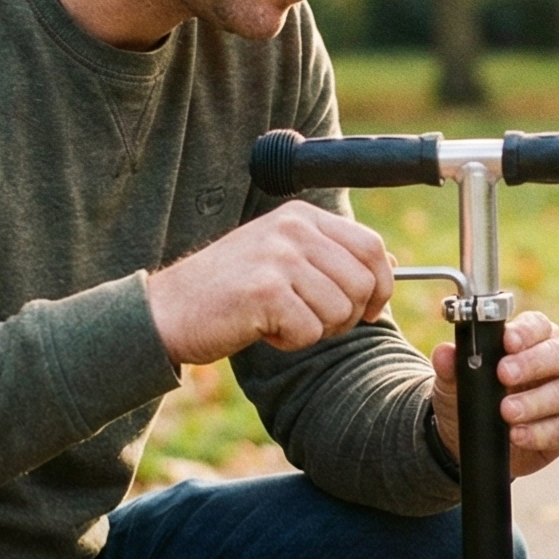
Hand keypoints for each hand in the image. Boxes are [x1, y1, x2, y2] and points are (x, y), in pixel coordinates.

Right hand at [147, 202, 392, 364]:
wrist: (168, 310)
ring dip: (315, 330)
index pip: (370, 246)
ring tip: (279, 321)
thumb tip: (390, 264)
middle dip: (346, 316)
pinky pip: (310, 331)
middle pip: (361, 282)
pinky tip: (263, 330)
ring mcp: (278, 257)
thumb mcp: (284, 259)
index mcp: (300, 216)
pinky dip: (290, 342)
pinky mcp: (265, 290)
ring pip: (339, 311)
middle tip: (310, 321)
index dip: (381, 285)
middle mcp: (292, 228)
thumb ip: (332, 257)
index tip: (369, 310)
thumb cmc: (229, 292)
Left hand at [429, 310, 558, 477]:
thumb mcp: (454, 381)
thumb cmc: (472, 395)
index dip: (526, 332)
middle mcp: (556, 363)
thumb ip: (450, 366)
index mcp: (533, 340)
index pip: (538, 326)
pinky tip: (518, 435)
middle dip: (531, 364)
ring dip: (534, 403)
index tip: (507, 341)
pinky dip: (539, 433)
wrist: (471, 437)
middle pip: (557, 356)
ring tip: (506, 411)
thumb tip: (444, 353)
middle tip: (504, 374)